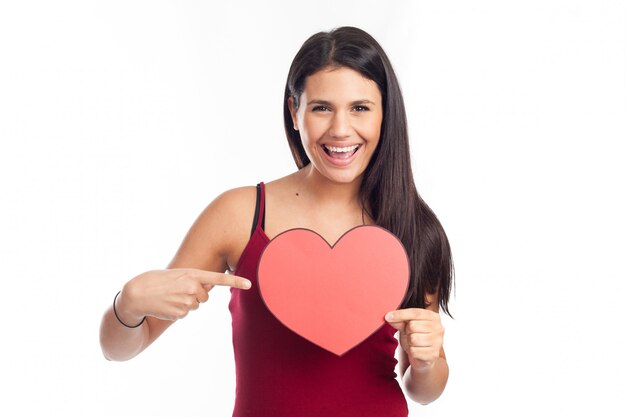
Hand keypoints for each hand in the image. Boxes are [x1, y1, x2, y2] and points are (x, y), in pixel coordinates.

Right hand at [116, 268, 251, 322]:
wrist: (136, 294)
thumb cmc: (156, 281)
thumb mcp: (177, 274)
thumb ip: (194, 279)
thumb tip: (208, 288)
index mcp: (192, 274)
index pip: (219, 278)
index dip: (235, 281)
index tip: (250, 284)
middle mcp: (192, 287)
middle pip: (205, 296)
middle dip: (195, 295)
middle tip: (177, 290)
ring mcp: (187, 301)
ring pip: (195, 306)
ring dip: (185, 303)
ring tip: (169, 297)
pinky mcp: (180, 313)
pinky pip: (185, 314)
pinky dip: (177, 311)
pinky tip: (166, 305)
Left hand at [385, 308, 443, 370]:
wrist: (423, 358)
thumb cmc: (416, 339)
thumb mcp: (407, 327)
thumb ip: (399, 320)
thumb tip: (389, 317)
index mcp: (433, 317)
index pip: (415, 312)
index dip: (400, 314)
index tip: (388, 316)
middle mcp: (438, 328)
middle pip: (413, 326)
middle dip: (408, 331)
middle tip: (411, 335)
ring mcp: (438, 342)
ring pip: (413, 339)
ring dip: (410, 342)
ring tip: (414, 343)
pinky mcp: (433, 354)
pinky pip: (414, 351)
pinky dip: (412, 352)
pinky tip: (417, 351)